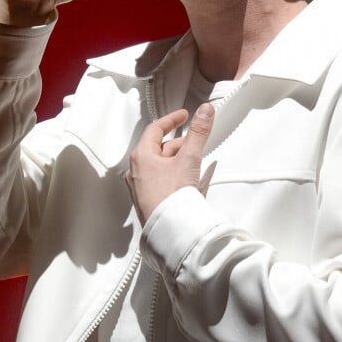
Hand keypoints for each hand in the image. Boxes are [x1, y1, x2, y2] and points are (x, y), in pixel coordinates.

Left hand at [126, 104, 215, 224]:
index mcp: (141, 157)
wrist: (169, 231)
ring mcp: (140, 187)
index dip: (171, 120)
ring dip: (176, 160)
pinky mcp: (147, 200)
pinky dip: (173, 175)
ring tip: (194, 164)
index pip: (155, 129)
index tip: (183, 116)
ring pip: (159, 165)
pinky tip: (186, 182)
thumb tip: (204, 111)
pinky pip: (159, 180)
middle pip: (158, 148)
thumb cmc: (172, 197)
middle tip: (194, 143)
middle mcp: (136, 171)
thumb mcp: (189, 159)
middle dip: (178, 144)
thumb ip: (198, 132)